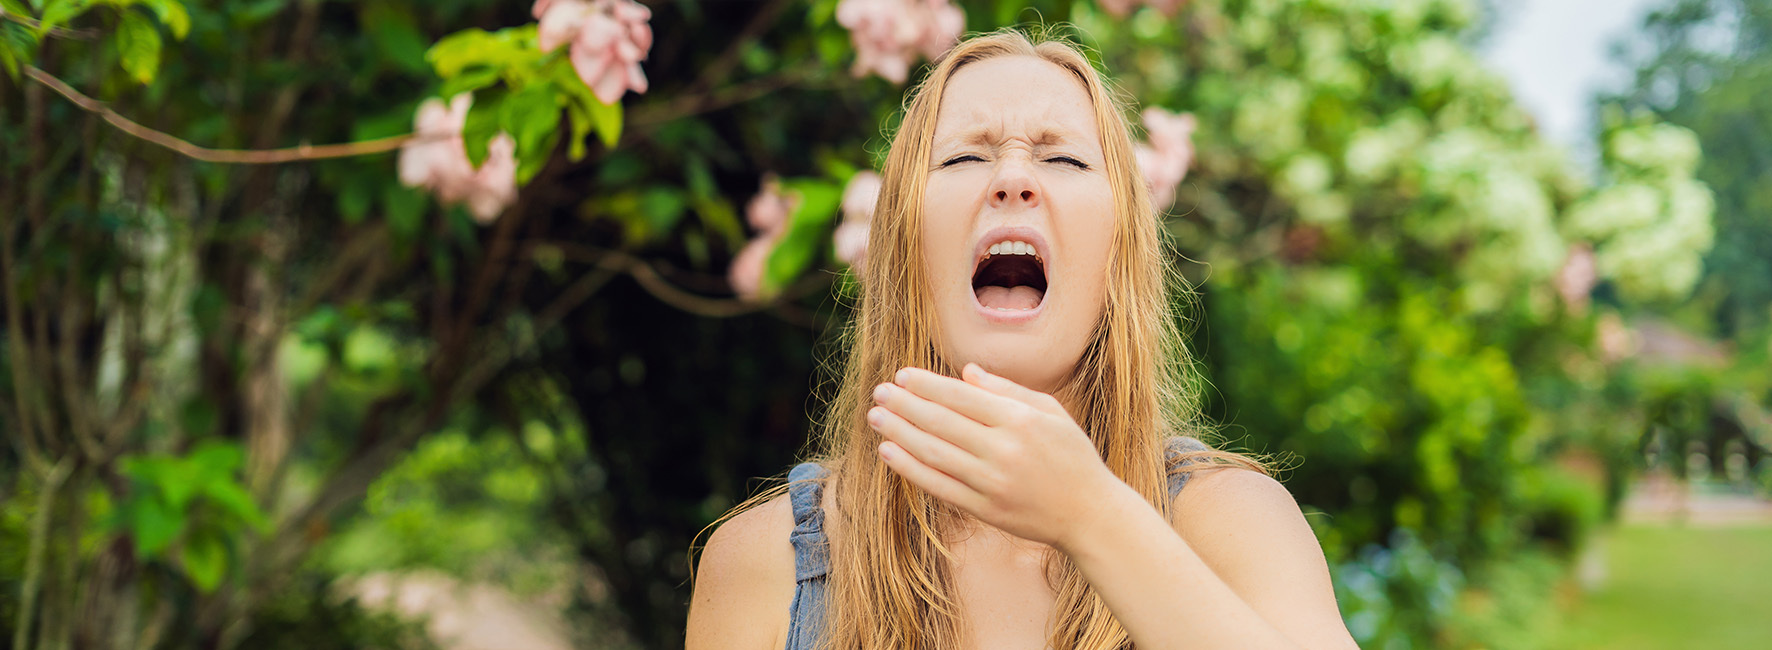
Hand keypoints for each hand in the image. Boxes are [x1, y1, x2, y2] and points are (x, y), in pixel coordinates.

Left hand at [868, 364, 1129, 549]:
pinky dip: (910, 468)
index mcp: (1021, 419)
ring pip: (934, 452)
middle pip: (941, 422)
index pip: (961, 396)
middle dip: (905, 404)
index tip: (901, 375)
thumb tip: (966, 371)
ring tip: (876, 417)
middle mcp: (1004, 449)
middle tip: (879, 392)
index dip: (927, 385)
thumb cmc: (1071, 456)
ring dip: (900, 432)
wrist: (1090, 514)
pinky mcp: (985, 509)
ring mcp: (992, 481)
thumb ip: (1007, 390)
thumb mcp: (1050, 412)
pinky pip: (939, 485)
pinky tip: (889, 452)